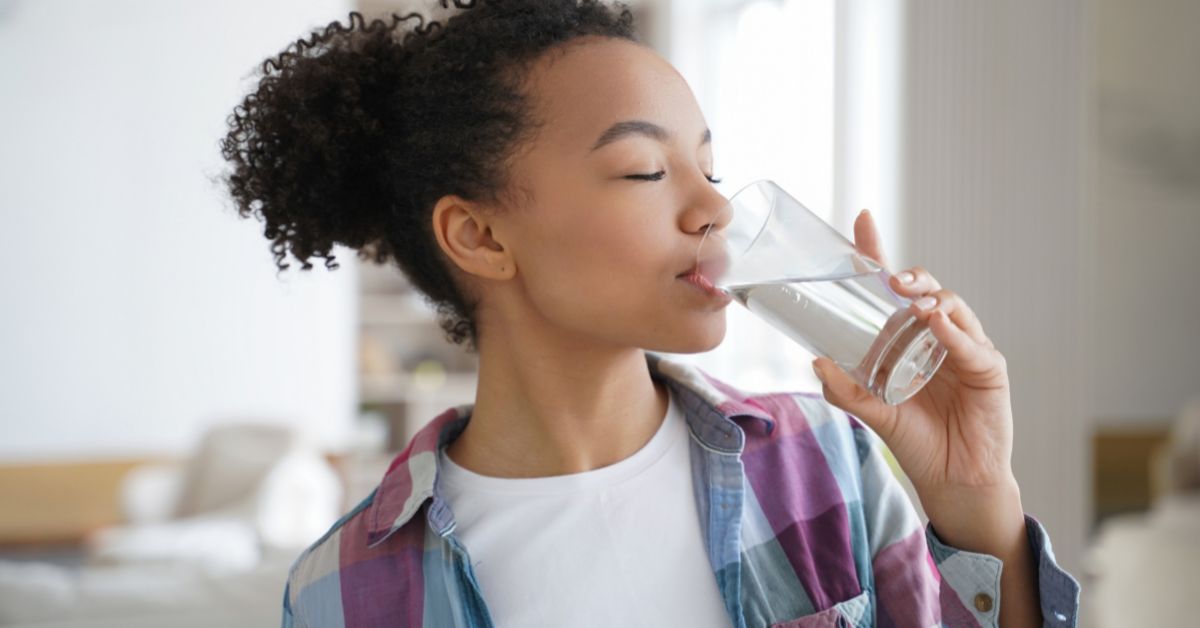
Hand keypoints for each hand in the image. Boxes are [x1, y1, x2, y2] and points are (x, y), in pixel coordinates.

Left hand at [811, 210, 1022, 543]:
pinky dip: (953, 332)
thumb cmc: (916, 440)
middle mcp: (938, 335)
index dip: (879, 253)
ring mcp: (965, 349)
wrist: (952, 480)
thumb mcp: (873, 412)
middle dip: (909, 276)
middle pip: (926, 290)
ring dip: (930, 298)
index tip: (863, 220)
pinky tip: (936, 323)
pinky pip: (971, 345)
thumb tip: (816, 361)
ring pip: (952, 308)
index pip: (894, 288)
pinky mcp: (989, 369)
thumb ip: (846, 390)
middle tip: (889, 277)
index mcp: (908, 338)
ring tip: (910, 298)